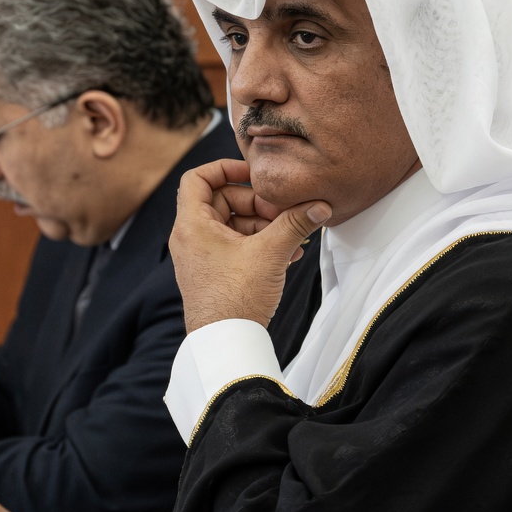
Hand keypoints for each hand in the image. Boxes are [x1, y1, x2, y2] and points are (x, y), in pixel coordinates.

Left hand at [169, 158, 330, 332]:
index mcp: (192, 225)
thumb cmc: (235, 298)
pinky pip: (236, 247)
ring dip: (264, 226)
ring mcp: (202, 257)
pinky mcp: (214, 273)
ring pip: (234, 225)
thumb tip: (320, 206)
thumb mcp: (270, 253)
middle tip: (282, 213)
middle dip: (257, 204)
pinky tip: (289, 253)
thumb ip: (295, 223)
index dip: (226, 168)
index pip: (198, 178)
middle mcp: (191, 238)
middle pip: (223, 201)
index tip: (255, 174)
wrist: (226, 343)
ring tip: (292, 236)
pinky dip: (259, 244)